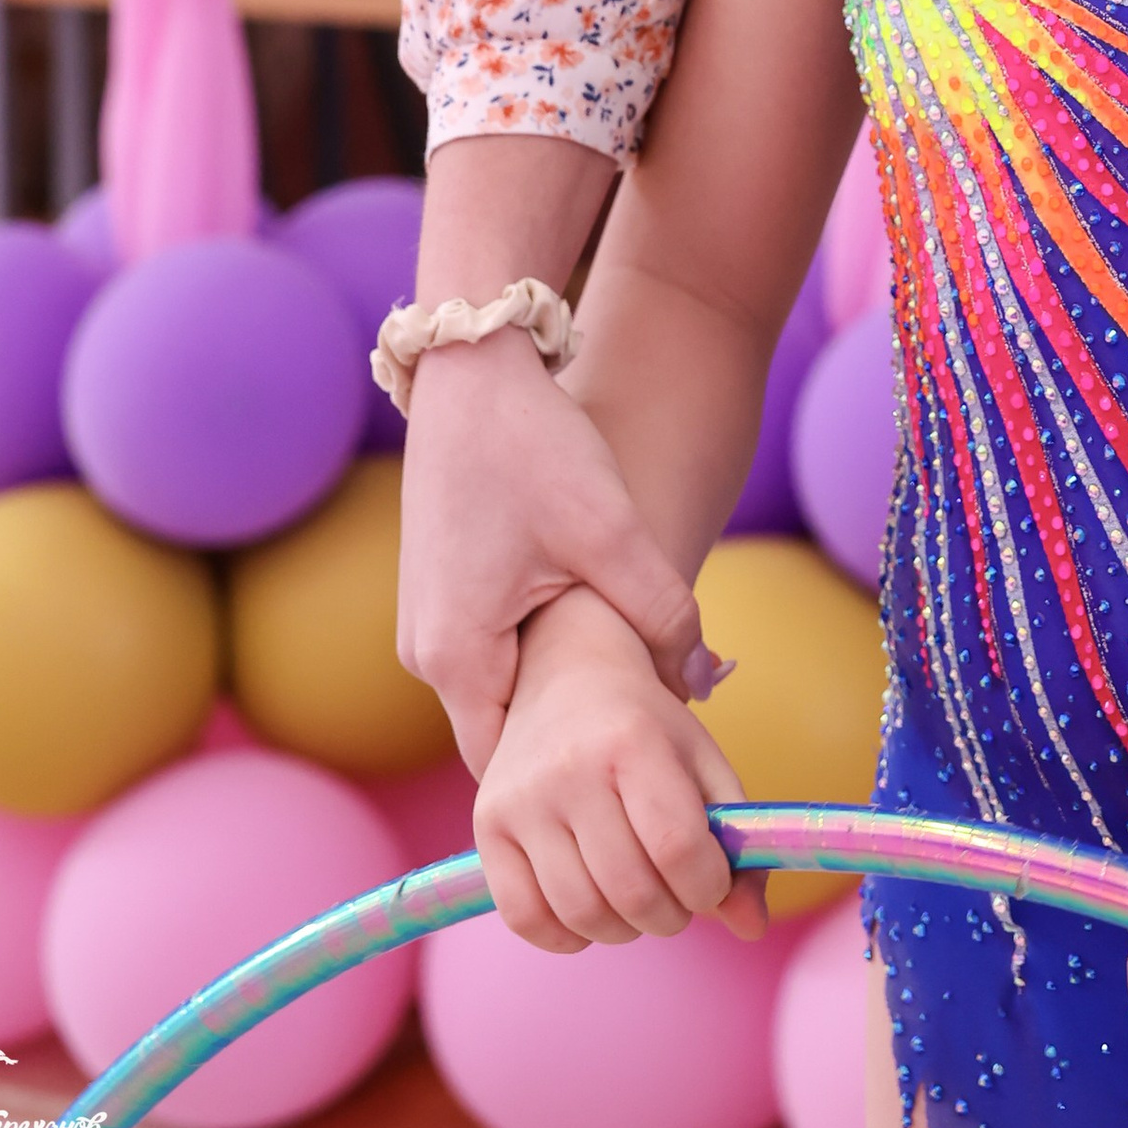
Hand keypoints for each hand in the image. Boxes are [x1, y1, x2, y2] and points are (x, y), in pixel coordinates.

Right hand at [398, 327, 716, 773]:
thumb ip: (662, 614)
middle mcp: (425, 652)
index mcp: (454, 658)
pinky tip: (590, 613)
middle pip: (504, 727)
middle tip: (642, 715)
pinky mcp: (438, 585)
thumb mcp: (611, 534)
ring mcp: (425, 619)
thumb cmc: (533, 445)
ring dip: (554, 680)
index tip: (634, 758)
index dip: (574, 766)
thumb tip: (702, 681)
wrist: (471, 361)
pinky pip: (488, 645)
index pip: (510, 765)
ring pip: (499, 684)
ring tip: (624, 662)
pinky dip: (535, 643)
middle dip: (568, 726)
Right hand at [475, 585, 766, 953]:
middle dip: (671, 914)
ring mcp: (521, 799)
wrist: (567, 672)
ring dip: (625, 928)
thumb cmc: (647, 724)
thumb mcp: (702, 763)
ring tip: (638, 898)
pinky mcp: (486, 826)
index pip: (679, 847)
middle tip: (676, 894)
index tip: (712, 881)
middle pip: (633, 892)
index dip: (709, 885)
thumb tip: (752, 927)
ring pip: (582, 914)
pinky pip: (525, 919)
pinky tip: (590, 909)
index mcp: (633, 740)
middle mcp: (569, 768)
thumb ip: (736, 843)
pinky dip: (566, 936)